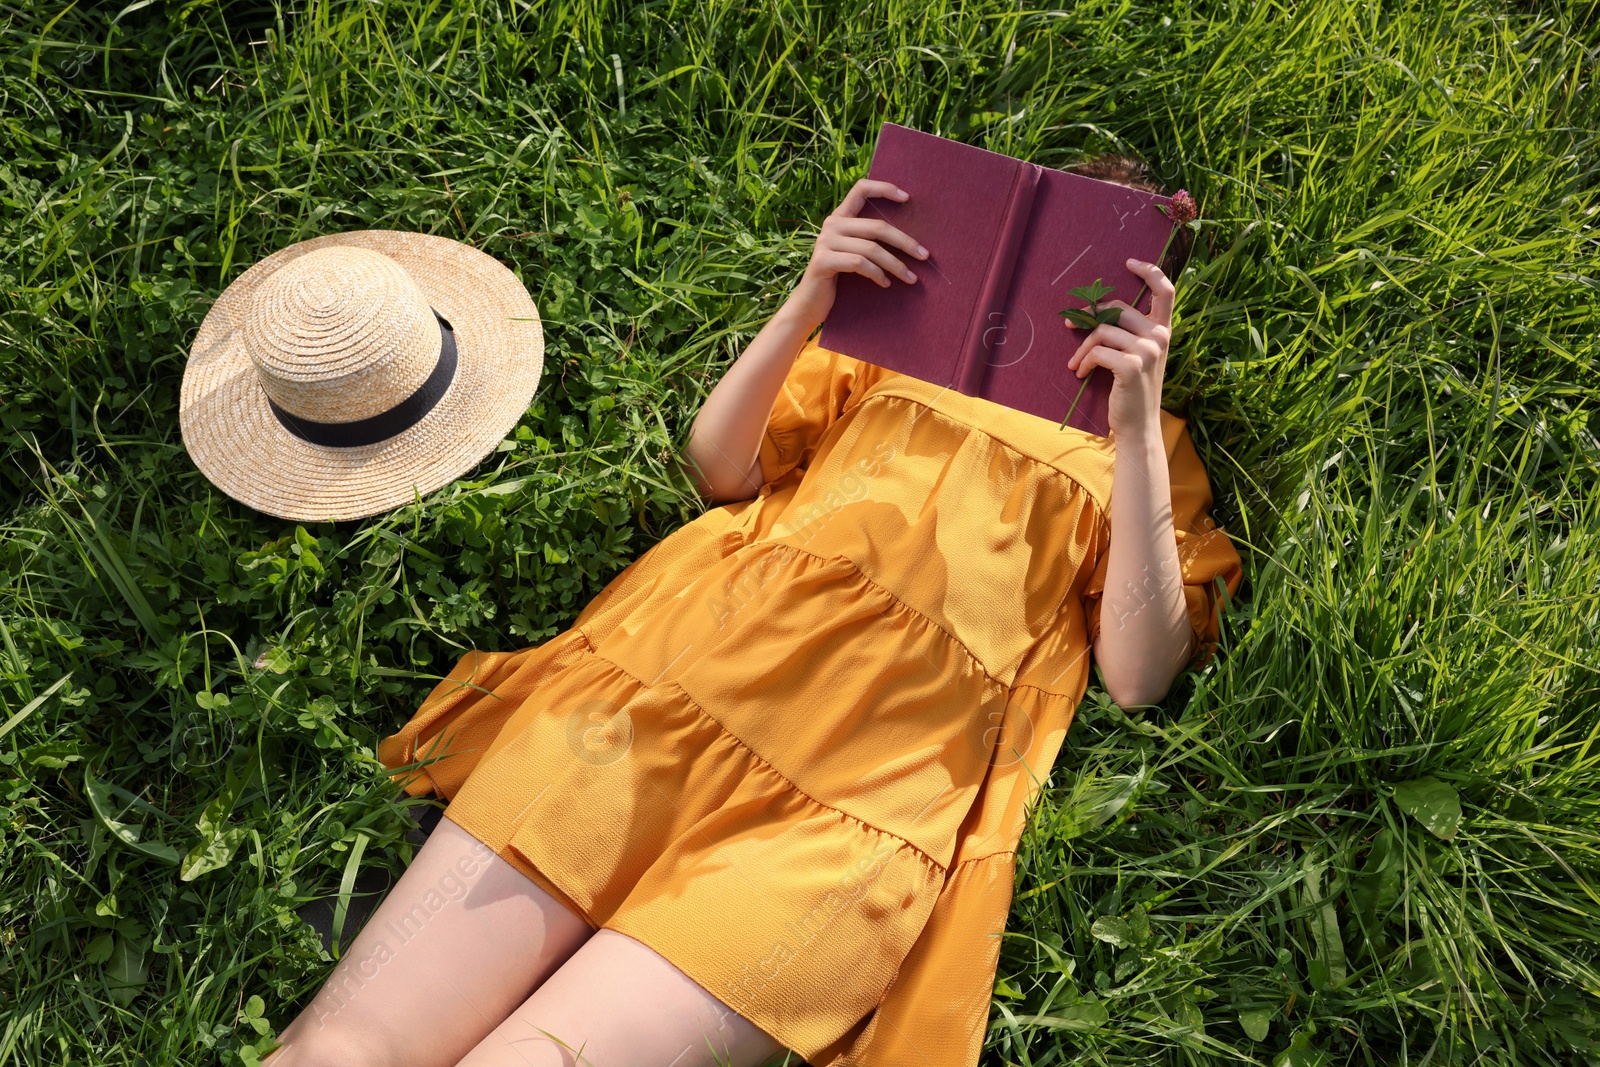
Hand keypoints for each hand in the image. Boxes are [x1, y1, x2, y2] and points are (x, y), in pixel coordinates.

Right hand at [783, 178, 927, 329]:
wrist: (810, 303)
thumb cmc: (838, 278)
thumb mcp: (853, 252)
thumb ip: (868, 239)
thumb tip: (908, 239)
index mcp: (840, 218)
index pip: (861, 189)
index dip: (884, 189)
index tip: (908, 198)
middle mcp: (831, 225)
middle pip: (877, 226)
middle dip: (904, 242)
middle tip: (924, 256)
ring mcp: (825, 242)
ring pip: (871, 249)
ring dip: (896, 265)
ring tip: (911, 278)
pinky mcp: (823, 261)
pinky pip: (860, 263)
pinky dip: (877, 274)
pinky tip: (886, 284)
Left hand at [1065, 258, 1173, 437]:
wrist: (1138, 425)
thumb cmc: (1132, 390)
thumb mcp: (1136, 357)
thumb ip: (1126, 332)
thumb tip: (1092, 311)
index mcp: (1163, 331)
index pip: (1165, 290)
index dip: (1149, 271)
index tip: (1128, 262)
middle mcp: (1160, 337)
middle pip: (1117, 309)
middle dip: (1089, 318)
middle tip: (1070, 326)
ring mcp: (1149, 350)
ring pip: (1102, 331)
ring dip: (1081, 348)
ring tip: (1075, 363)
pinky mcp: (1132, 365)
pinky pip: (1097, 351)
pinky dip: (1083, 361)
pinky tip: (1079, 373)